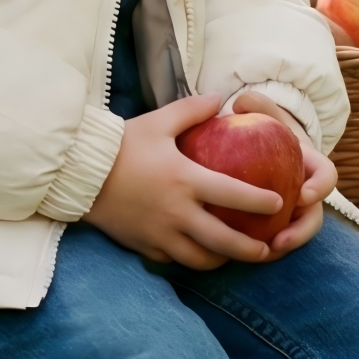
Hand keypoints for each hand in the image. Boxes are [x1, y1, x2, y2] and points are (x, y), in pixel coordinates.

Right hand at [83, 95, 284, 269]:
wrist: (79, 173)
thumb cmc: (121, 145)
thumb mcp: (158, 121)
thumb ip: (191, 110)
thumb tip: (219, 98)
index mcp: (186, 181)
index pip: (234, 195)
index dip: (260, 202)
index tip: (279, 205)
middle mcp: (177, 213)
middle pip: (223, 241)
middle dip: (250, 249)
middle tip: (267, 249)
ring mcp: (159, 233)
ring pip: (199, 259)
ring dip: (220, 260)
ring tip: (232, 255)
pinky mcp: (143, 245)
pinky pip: (171, 259)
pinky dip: (187, 258)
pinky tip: (195, 253)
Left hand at [229, 90, 338, 256]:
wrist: (257, 150)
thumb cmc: (265, 131)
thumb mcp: (265, 117)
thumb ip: (259, 106)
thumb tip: (243, 103)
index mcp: (310, 167)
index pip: (327, 176)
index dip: (320, 187)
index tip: (305, 195)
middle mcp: (306, 193)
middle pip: (313, 217)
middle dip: (301, 232)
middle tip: (281, 241)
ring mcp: (291, 212)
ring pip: (294, 235)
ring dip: (282, 247)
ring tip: (263, 254)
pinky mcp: (274, 225)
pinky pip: (271, 240)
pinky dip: (260, 248)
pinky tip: (238, 254)